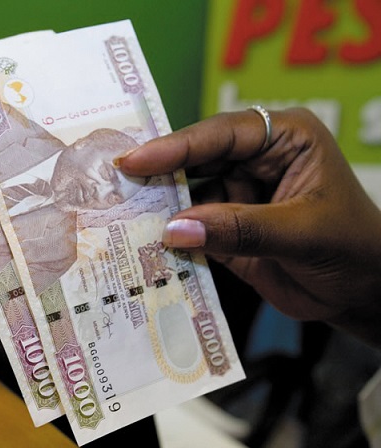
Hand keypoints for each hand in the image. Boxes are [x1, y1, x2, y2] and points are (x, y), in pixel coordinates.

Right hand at [119, 107, 380, 345]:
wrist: (361, 294)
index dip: (177, 146)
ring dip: (156, 205)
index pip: (223, 134)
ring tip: (114, 211)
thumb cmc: (351, 249)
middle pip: (195, 158)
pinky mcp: (225, 228)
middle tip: (111, 181)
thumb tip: (174, 228)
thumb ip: (240, 228)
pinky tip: (138, 240)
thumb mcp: (301, 233)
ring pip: (186, 192)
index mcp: (284, 138)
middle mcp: (255, 159)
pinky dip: (166, 235)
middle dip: (157, 171)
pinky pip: (189, 227)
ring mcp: (237, 194)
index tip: (135, 160)